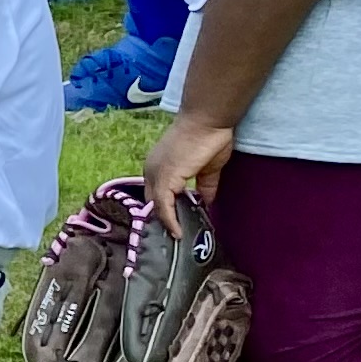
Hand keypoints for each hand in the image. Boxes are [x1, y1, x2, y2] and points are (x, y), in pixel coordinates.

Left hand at [142, 114, 237, 236]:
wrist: (207, 121)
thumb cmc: (209, 139)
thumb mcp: (208, 169)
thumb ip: (205, 187)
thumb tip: (207, 203)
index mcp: (159, 167)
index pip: (156, 195)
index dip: (165, 212)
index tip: (177, 227)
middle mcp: (152, 170)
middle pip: (153, 203)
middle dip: (163, 221)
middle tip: (175, 238)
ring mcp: (155, 174)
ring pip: (156, 206)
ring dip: (166, 224)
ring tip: (177, 240)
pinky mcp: (164, 178)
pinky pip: (163, 206)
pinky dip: (170, 220)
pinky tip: (178, 232)